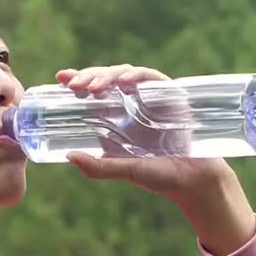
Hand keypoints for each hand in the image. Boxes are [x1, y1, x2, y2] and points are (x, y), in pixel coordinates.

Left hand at [57, 65, 255, 255]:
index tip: (60, 77)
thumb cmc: (160, 177)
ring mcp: (151, 97)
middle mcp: (132, 103)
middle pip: (106, 78)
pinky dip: (137, 76)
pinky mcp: (170, 96)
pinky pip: (152, 79)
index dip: (77, 79)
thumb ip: (99, 167)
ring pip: (125, 74)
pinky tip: (124, 83)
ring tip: (93, 86)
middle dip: (88, 76)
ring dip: (107, 75)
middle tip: (74, 84)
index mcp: (117, 116)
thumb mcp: (126, 171)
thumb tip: (70, 157)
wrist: (195, 182)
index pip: (93, 91)